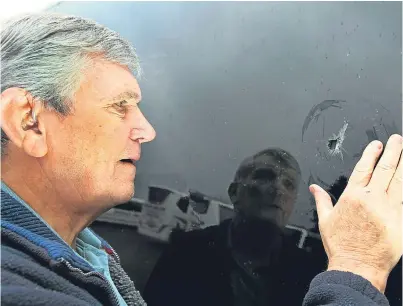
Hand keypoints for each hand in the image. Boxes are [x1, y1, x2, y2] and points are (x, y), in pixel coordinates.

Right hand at [310, 134, 401, 292]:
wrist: (357, 266)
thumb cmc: (341, 245)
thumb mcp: (325, 220)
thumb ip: (321, 200)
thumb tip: (314, 188)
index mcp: (352, 196)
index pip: (364, 168)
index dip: (371, 154)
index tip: (377, 145)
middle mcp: (371, 199)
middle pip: (385, 169)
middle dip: (393, 151)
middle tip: (397, 140)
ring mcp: (389, 209)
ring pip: (399, 180)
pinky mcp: (401, 220)